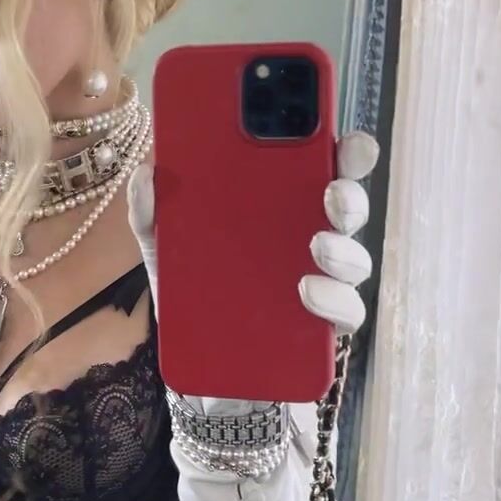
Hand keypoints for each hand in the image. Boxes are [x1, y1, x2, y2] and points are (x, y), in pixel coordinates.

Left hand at [127, 127, 379, 500]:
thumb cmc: (197, 287)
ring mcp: (325, 281)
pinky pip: (345, 312)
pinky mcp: (323, 327)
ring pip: (355, 257)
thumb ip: (153, 212)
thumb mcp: (166, 248)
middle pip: (349, 204)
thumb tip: (146, 175)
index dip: (339, 145)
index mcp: (281, 202)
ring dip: (342, 250)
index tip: (338, 132)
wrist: (203, 368)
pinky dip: (332, 302)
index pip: (321, 163)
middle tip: (329, 193)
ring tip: (314, 249)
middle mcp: (312, 235)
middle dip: (348, 193)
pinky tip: (307, 294)